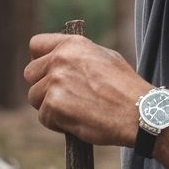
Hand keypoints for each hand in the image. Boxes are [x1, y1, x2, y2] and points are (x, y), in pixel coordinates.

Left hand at [24, 33, 148, 146]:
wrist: (139, 112)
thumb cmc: (126, 88)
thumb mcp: (105, 58)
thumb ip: (78, 56)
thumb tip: (60, 58)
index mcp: (71, 44)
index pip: (36, 45)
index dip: (40, 60)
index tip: (47, 72)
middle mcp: (60, 59)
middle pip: (30, 73)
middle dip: (43, 86)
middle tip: (63, 97)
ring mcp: (55, 82)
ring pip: (35, 97)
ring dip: (50, 107)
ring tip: (75, 110)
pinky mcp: (53, 105)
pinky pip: (44, 117)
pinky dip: (57, 123)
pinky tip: (78, 121)